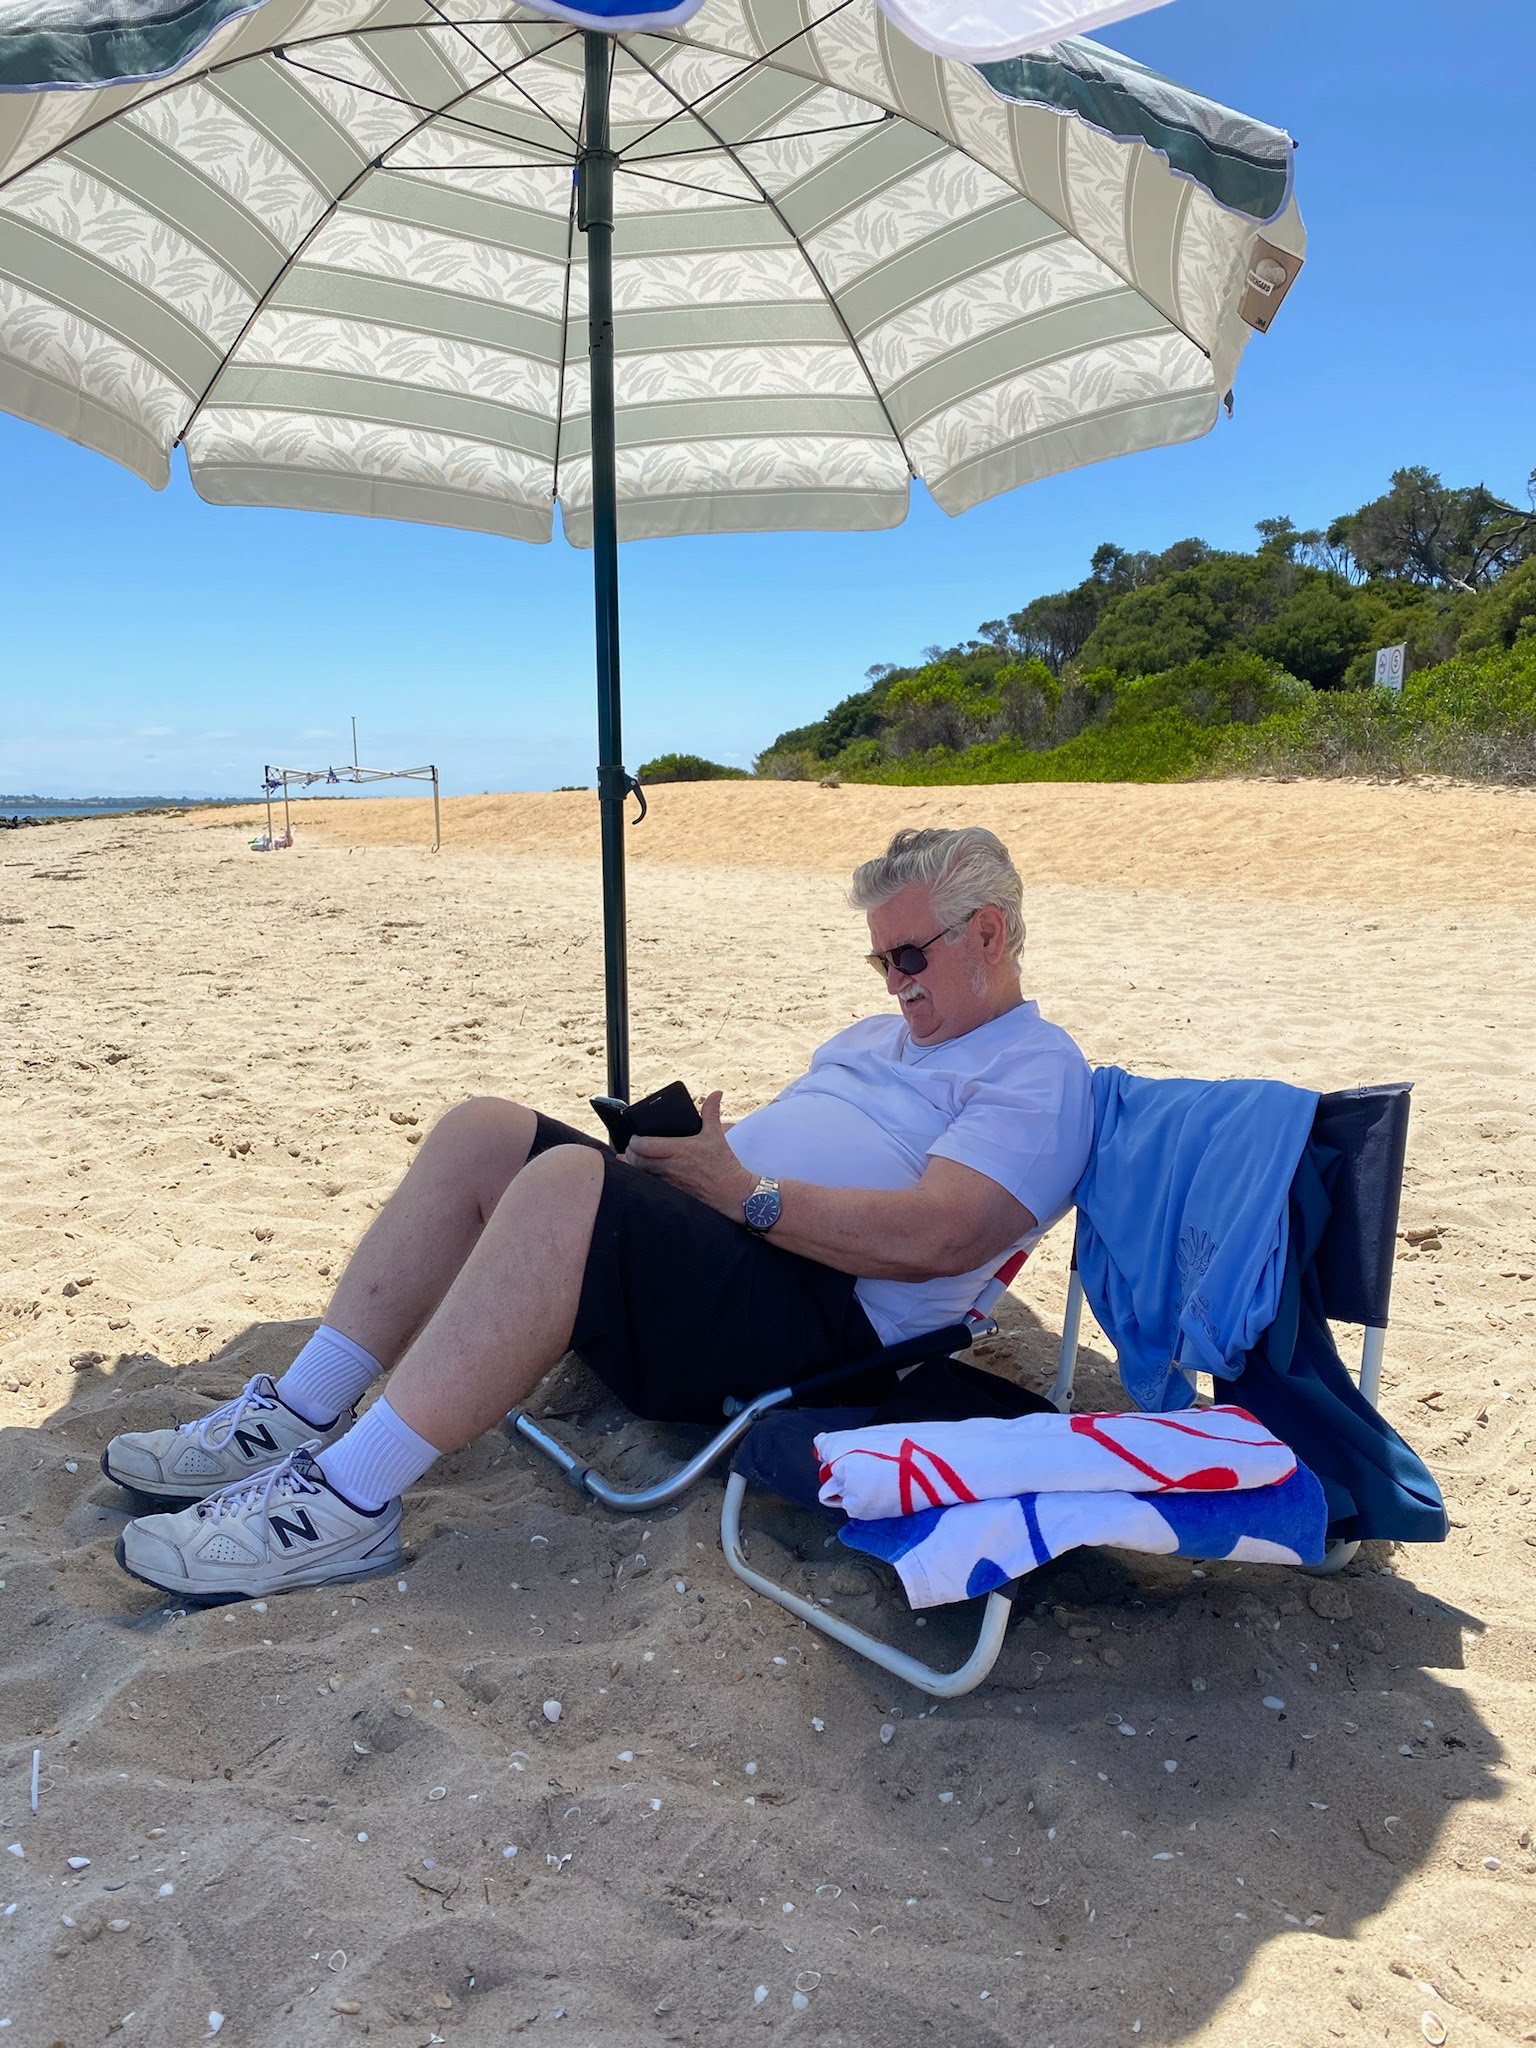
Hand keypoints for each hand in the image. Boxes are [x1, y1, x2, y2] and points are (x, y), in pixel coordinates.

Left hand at [626, 1090, 755, 1218]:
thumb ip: (711, 1112)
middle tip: (632, 1147)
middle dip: (630, 1153)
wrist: (733, 1191)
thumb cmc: (723, 1163)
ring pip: (640, 1174)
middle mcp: (671, 1166)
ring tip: (636, 1159)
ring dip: (635, 1166)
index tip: (635, 1137)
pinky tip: (646, 1174)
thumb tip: (716, 1094)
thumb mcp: (716, 1134)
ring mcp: (670, 1181)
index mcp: (680, 1149)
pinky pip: (650, 1185)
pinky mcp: (672, 1193)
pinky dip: (645, 1179)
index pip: (644, 1145)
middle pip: (636, 1160)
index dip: (634, 1140)